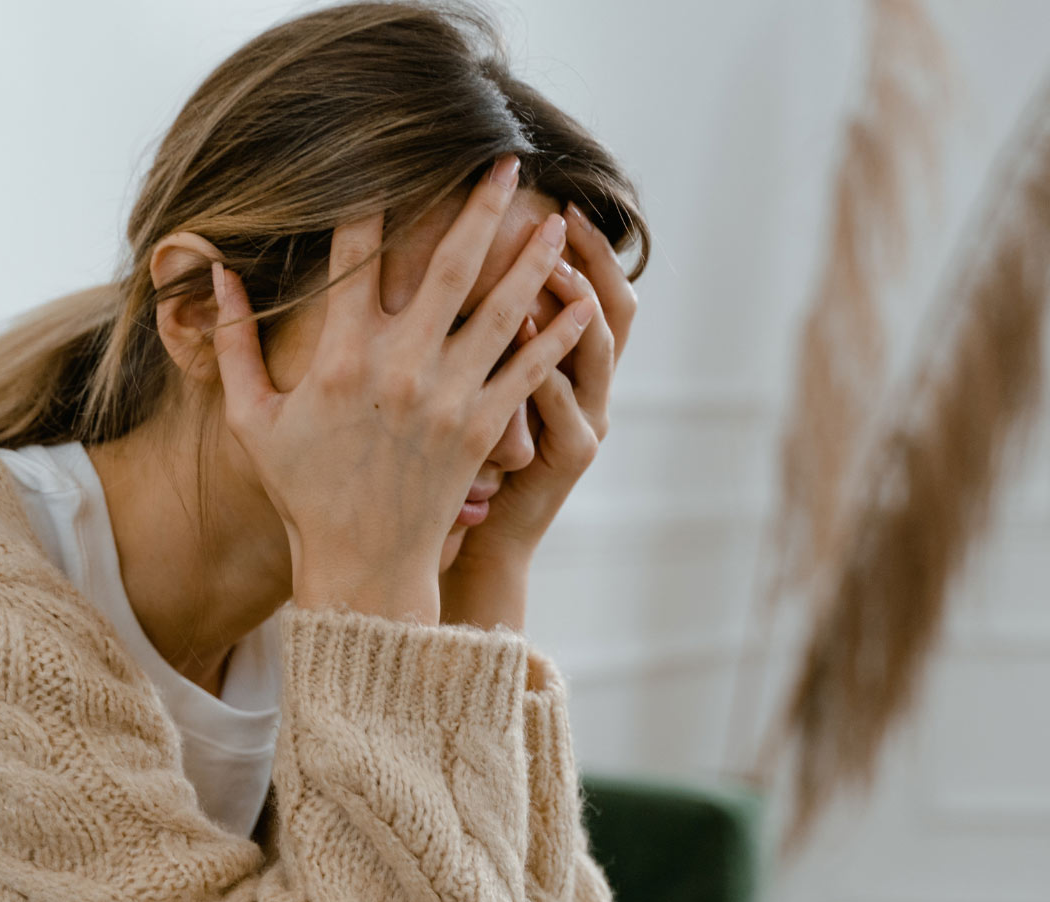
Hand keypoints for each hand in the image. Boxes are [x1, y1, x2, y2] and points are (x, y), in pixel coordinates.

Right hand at [210, 157, 597, 624]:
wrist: (362, 563)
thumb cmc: (305, 491)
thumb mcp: (251, 420)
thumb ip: (232, 345)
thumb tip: (217, 273)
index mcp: (341, 356)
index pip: (356, 255)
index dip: (373, 200)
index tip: (389, 160)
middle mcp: (401, 365)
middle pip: (449, 264)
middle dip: (480, 205)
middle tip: (507, 161)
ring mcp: (448, 396)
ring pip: (502, 309)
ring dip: (532, 258)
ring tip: (558, 220)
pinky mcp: (483, 428)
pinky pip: (529, 371)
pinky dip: (559, 336)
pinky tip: (582, 305)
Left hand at [440, 200, 637, 629]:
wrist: (480, 537)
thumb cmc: (469, 461)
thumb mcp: (484, 391)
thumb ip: (483, 335)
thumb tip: (454, 264)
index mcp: (570, 366)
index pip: (590, 291)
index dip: (586, 246)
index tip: (557, 199)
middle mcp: (590, 387)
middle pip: (613, 307)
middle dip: (592, 258)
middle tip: (562, 213)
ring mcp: (587, 420)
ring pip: (598, 349)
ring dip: (576, 303)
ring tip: (549, 264)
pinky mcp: (571, 455)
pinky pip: (567, 403)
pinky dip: (549, 366)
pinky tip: (526, 331)